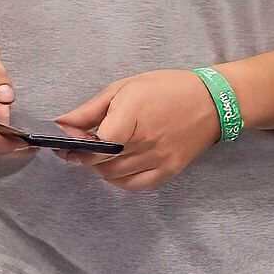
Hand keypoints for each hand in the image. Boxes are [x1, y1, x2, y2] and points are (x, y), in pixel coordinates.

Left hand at [53, 67, 227, 191]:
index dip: (76, 144)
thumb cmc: (166, 88)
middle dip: (83, 156)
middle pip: (101, 162)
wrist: (212, 102)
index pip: (96, 144)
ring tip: (99, 152)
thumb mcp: (123, 88)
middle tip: (78, 146)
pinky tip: (117, 166)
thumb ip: (90, 109)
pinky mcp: (169, 170)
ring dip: (99, 167)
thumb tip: (61, 122)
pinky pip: (136, 185)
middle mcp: (145, 142)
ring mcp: (159, 160)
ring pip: (115, 175)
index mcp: (131, 117)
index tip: (67, 140)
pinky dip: (120, 180)